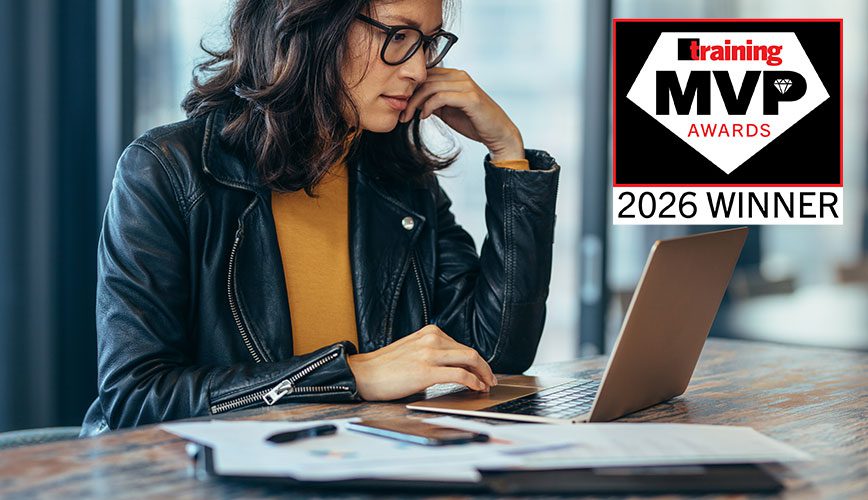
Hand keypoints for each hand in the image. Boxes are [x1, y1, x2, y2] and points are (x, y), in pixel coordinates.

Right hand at [346, 324, 497, 400]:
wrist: (363, 374)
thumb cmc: (385, 367)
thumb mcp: (413, 351)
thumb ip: (433, 354)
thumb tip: (456, 368)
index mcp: (429, 332)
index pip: (462, 346)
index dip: (478, 361)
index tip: (483, 372)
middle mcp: (432, 339)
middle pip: (470, 352)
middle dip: (485, 368)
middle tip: (491, 380)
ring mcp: (429, 354)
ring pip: (470, 360)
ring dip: (483, 374)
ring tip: (486, 386)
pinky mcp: (426, 371)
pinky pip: (460, 374)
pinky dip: (473, 381)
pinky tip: (476, 388)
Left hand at [399, 67, 524, 161]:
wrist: (497, 133)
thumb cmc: (473, 122)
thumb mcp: (447, 111)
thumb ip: (432, 102)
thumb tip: (411, 101)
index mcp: (454, 76)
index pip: (426, 75)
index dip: (411, 89)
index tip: (401, 106)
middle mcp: (460, 76)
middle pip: (425, 79)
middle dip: (409, 97)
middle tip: (401, 114)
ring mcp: (466, 85)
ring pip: (430, 87)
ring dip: (415, 103)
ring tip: (409, 118)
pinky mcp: (470, 97)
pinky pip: (441, 97)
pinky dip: (428, 107)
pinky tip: (424, 117)